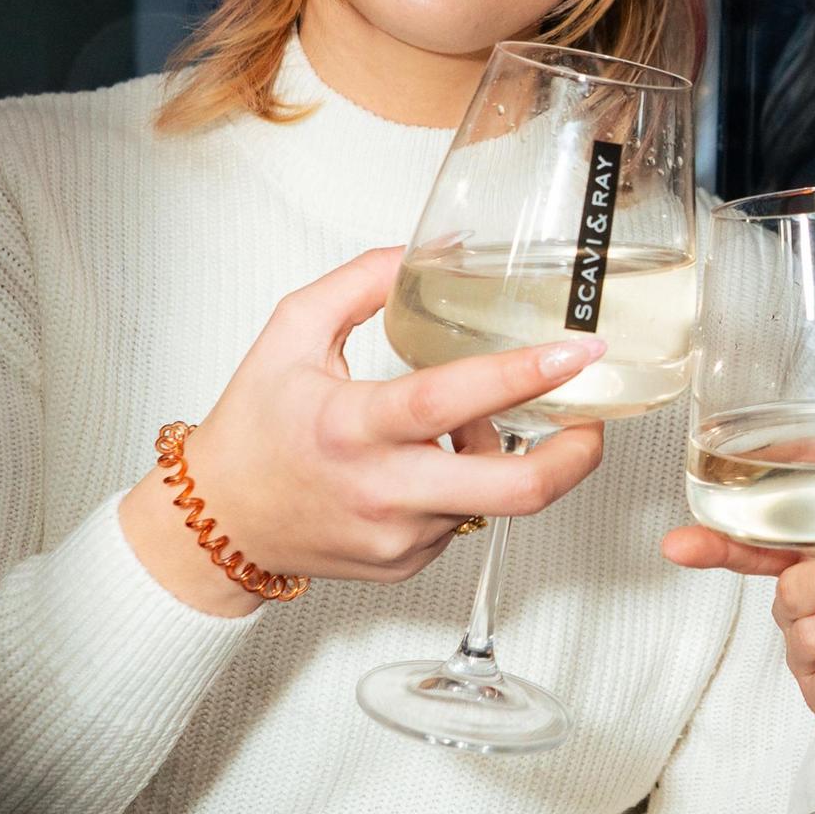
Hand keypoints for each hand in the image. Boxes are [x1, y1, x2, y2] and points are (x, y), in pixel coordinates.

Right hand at [119, 244, 609, 615]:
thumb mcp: (291, 331)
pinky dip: (467, 485)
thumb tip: (434, 249)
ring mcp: (400, 536)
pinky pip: (465, 518)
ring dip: (504, 456)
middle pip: (513, 491)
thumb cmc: (253, 428)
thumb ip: (361, 281)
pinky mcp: (409, 564)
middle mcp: (380, 491)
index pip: (447, 402)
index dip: (521, 376)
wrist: (219, 523)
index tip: (576, 351)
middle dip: (575, 456)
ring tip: (473, 425)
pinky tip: (432, 464)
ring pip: (491, 498)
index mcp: (349, 426)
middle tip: (595, 421)